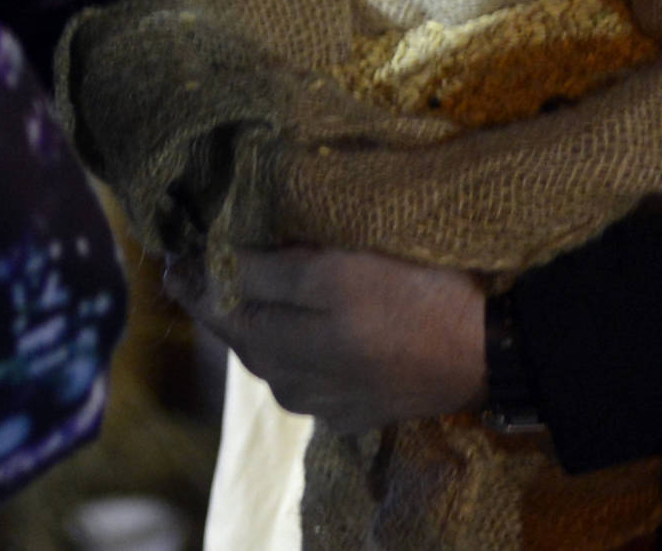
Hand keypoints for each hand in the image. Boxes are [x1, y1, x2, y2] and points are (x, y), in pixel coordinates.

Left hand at [165, 244, 487, 430]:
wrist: (487, 347)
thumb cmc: (415, 288)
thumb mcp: (339, 266)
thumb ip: (273, 271)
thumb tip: (219, 264)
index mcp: (283, 345)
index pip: (219, 307)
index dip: (194, 276)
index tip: (174, 250)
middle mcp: (292, 383)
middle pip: (244, 336)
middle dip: (222, 299)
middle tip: (205, 261)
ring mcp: (324, 403)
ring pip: (273, 359)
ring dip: (258, 324)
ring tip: (253, 287)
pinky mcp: (355, 411)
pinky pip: (307, 378)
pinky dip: (296, 348)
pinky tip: (308, 326)